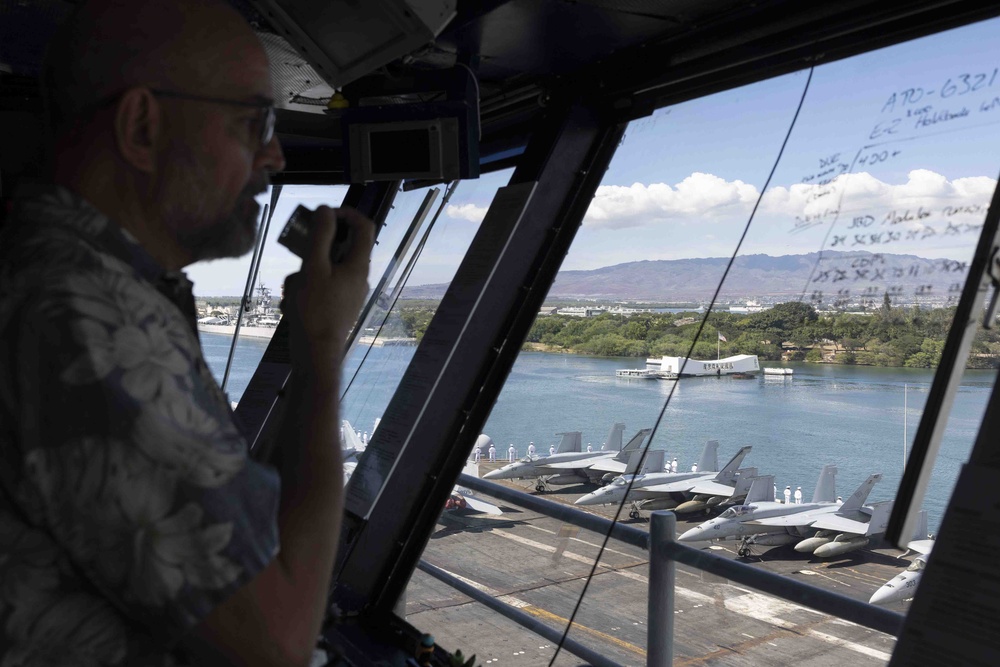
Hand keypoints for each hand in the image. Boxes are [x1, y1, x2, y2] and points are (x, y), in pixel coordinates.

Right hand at [281, 206, 373, 386]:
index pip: (363, 226)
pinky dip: (304, 290)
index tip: (322, 214)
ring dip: (303, 273)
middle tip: (296, 252)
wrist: (316, 354)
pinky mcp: (336, 306)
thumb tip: (326, 210)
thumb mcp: (313, 267)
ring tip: (291, 290)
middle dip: (313, 249)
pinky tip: (291, 305)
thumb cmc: (314, 309)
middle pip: (338, 247)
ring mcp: (347, 292)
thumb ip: (320, 236)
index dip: (345, 213)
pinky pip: (320, 287)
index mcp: (358, 265)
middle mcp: (358, 277)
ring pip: (323, 268)